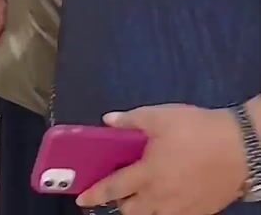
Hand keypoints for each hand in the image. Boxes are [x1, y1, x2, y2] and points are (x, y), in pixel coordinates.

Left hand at [77, 105, 246, 214]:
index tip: (81, 198)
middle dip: (119, 203)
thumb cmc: (196, 130)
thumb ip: (130, 120)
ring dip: (141, 208)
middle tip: (118, 188)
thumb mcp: (159, 116)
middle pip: (131, 211)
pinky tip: (167, 193)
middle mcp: (161, 197)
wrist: (239, 148)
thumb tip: (108, 122)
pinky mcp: (198, 211)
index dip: (94, 194)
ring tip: (142, 191)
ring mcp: (181, 208)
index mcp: (148, 174)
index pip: (113, 188)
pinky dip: (164, 209)